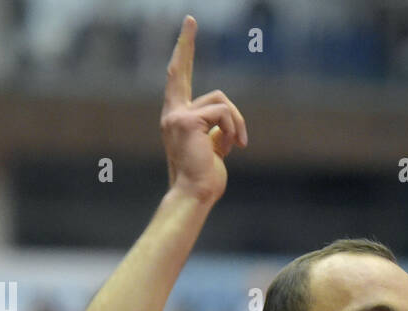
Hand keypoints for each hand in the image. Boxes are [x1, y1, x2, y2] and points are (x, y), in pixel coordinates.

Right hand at [160, 16, 247, 201]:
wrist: (195, 195)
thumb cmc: (205, 178)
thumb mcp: (212, 149)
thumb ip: (214, 131)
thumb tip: (225, 123)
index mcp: (177, 117)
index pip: (179, 80)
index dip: (184, 55)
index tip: (187, 30)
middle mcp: (171, 113)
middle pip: (180, 69)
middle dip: (185, 42)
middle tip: (190, 19)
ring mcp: (177, 116)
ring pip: (220, 100)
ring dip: (236, 122)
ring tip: (235, 146)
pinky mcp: (188, 121)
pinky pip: (223, 113)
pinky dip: (234, 130)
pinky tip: (230, 148)